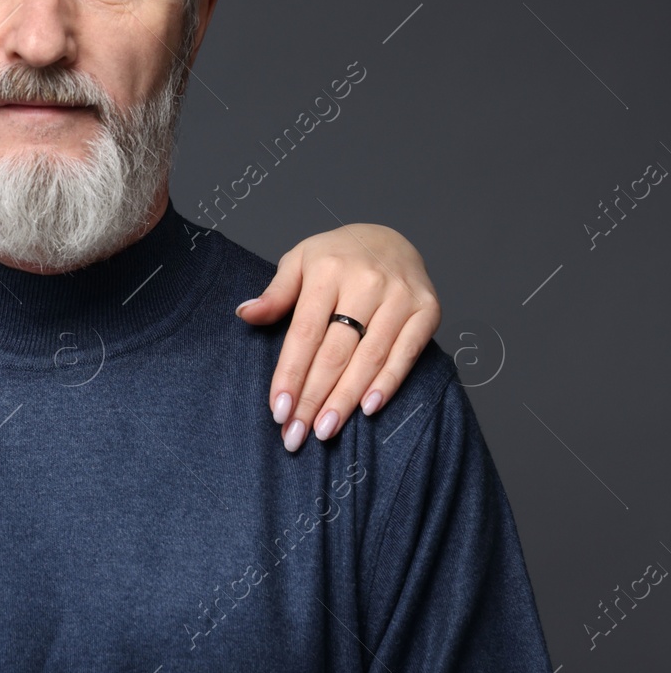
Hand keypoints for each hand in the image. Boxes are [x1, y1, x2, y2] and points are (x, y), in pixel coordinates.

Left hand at [237, 224, 440, 451]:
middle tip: (296, 435)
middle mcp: (366, 282)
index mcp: (328, 270)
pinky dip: (388, 383)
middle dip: (313, 397)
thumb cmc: (337, 256)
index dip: (291, 374)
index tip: (278, 410)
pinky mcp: (428, 309)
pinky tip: (368, 408)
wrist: (392, 238)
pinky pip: (406, 353)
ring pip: (369, 358)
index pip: (305, 333)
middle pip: (335, 352)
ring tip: (325, 429)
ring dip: (346, 399)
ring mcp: (400, 296)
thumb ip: (276, 293)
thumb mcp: (300, 261)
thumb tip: (245, 314)